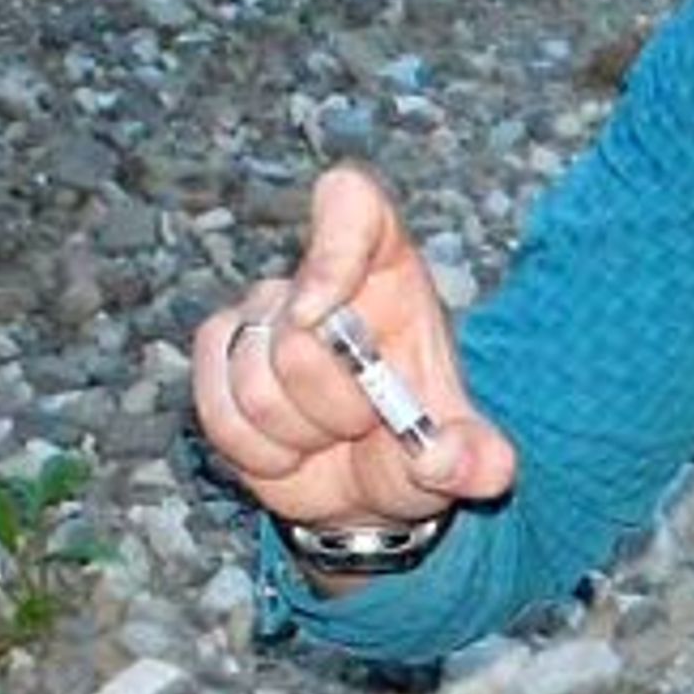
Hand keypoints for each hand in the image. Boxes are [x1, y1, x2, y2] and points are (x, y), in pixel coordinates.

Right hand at [191, 163, 520, 530]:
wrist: (366, 489)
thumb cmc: (415, 447)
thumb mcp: (463, 458)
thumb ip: (474, 459)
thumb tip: (447, 460)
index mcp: (388, 272)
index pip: (352, 205)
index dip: (331, 249)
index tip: (320, 316)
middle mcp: (317, 283)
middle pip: (297, 334)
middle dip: (335, 405)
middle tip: (363, 425)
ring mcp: (261, 319)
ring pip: (255, 384)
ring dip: (298, 435)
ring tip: (328, 439)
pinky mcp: (219, 359)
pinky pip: (220, 412)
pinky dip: (258, 452)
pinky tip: (289, 453)